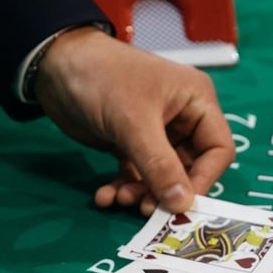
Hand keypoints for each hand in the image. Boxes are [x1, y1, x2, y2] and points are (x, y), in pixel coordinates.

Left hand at [33, 26, 235, 214]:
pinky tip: (106, 195)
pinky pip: (136, 172)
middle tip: (145, 208)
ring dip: (141, 191)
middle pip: (189, 167)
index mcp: (196, 101)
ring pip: (161, 175)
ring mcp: (156, 131)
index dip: (204, 179)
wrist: (54, 64)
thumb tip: (183, 205)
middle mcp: (182, 117)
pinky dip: (124, 185)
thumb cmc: (104, 79)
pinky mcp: (131, 141)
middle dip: (166, 190)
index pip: (218, 149)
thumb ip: (160, 166)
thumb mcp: (134, 123)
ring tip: (121, 198)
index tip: (182, 204)